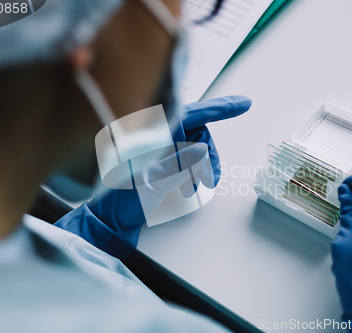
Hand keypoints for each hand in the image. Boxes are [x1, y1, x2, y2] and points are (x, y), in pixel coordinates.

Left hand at [55, 96, 251, 257]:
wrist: (107, 222)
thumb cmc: (119, 201)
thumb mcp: (150, 182)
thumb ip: (176, 164)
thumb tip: (202, 150)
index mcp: (148, 133)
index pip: (189, 113)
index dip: (218, 108)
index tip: (243, 105)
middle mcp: (155, 135)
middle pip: (197, 133)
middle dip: (208, 156)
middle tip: (209, 179)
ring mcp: (158, 148)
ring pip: (194, 148)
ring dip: (200, 168)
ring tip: (192, 189)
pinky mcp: (160, 161)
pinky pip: (186, 160)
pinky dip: (192, 174)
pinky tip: (185, 189)